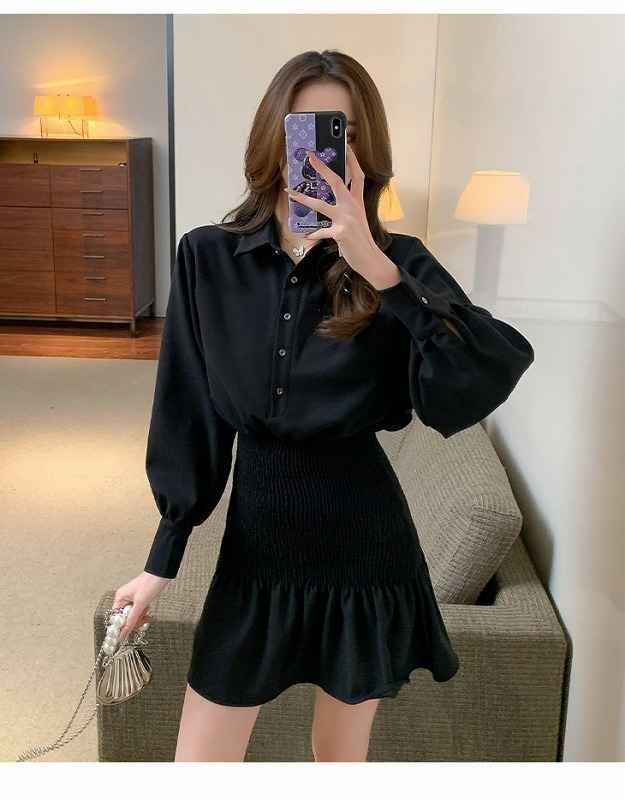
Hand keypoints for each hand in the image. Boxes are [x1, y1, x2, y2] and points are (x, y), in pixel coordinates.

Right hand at [113, 571, 169, 642]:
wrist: (162, 573)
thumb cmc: (150, 583)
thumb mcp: (140, 604)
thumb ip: (131, 620)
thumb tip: (123, 633)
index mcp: (120, 597)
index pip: (116, 618)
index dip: (121, 626)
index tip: (125, 634)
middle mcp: (124, 598)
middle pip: (125, 617)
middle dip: (134, 620)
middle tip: (141, 620)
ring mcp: (133, 598)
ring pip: (133, 615)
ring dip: (140, 616)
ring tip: (146, 613)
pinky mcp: (141, 599)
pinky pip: (139, 610)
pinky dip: (144, 612)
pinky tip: (148, 609)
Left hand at [283, 143, 382, 278]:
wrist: (370, 258)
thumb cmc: (360, 239)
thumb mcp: (357, 219)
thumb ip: (347, 207)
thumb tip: (332, 198)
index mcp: (357, 202)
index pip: (357, 175)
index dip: (352, 160)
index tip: (346, 144)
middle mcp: (353, 207)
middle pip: (337, 182)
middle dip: (323, 168)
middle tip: (310, 157)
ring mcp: (347, 219)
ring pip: (322, 205)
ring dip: (304, 198)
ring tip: (291, 193)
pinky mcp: (341, 233)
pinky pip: (323, 231)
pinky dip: (313, 234)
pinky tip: (305, 235)